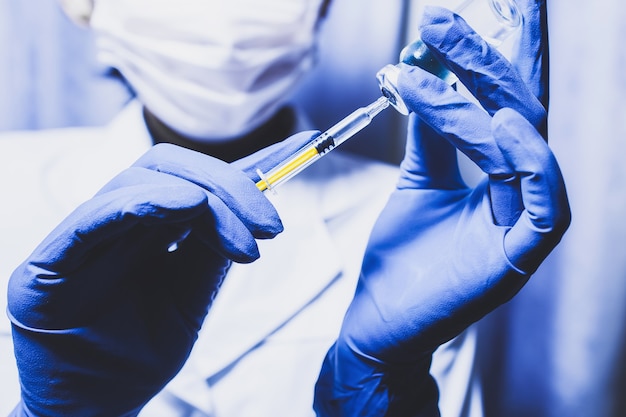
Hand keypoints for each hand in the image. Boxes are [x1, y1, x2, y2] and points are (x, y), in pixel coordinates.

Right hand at [7, 131, 317, 415]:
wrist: (93, 408)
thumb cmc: (138, 355)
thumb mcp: (192, 298)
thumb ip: (213, 250)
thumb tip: (256, 205)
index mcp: (147, 227)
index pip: (197, 177)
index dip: (249, 159)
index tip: (302, 146)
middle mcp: (115, 221)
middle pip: (171, 168)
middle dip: (230, 187)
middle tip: (271, 225)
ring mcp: (81, 238)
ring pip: (138, 182)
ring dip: (200, 198)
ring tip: (244, 241)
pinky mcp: (47, 265)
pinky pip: (92, 218)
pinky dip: (140, 203)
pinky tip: (183, 207)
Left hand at [314, 4, 569, 415]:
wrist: (379, 320)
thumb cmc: (400, 257)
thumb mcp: (416, 182)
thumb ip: (432, 135)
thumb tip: (425, 75)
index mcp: (498, 177)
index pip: (506, 105)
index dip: (501, 56)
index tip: (483, 9)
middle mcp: (519, 194)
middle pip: (521, 115)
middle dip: (486, 61)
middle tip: (442, 21)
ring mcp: (523, 227)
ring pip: (527, 151)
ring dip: (489, 98)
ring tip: (448, 57)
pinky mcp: (519, 260)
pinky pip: (547, 207)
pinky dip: (532, 163)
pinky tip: (505, 124)